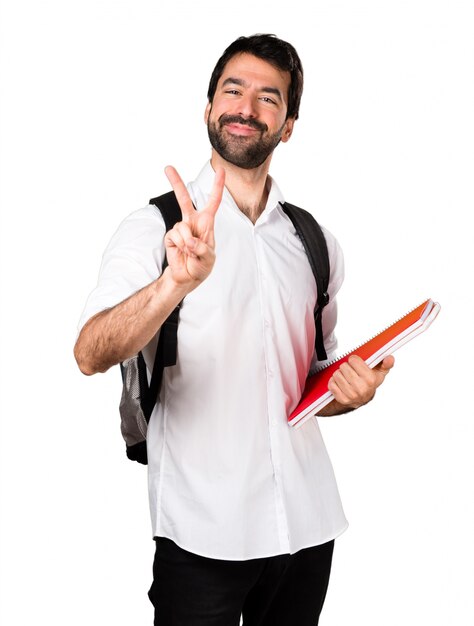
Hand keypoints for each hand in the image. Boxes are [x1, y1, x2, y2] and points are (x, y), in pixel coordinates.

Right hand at [163, 165, 224, 289]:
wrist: (187, 276)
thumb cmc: (202, 265)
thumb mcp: (209, 258)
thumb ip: (202, 248)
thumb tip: (189, 240)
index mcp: (206, 222)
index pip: (214, 201)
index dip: (218, 186)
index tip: (221, 170)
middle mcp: (192, 222)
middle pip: (184, 199)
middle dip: (176, 183)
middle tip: (167, 168)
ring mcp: (180, 228)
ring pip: (182, 227)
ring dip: (188, 243)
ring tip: (190, 252)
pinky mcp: (170, 236)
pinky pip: (175, 236)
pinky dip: (181, 246)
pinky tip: (183, 252)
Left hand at [327, 354, 394, 409]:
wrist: (362, 398)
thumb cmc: (370, 382)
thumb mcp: (379, 372)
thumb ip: (386, 364)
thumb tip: (390, 358)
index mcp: (371, 380)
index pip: (353, 360)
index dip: (353, 360)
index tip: (355, 363)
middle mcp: (361, 389)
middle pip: (344, 367)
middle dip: (346, 366)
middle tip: (350, 371)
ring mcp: (352, 395)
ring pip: (337, 375)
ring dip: (339, 374)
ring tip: (345, 377)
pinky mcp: (343, 400)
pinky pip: (331, 384)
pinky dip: (333, 382)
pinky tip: (340, 383)